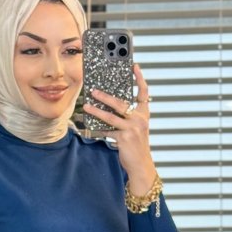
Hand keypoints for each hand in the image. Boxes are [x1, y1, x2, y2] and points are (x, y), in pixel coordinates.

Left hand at [83, 63, 156, 191]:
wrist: (141, 164)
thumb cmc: (136, 146)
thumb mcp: (136, 128)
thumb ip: (127, 117)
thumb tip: (110, 107)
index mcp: (144, 114)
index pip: (144, 93)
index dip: (140, 78)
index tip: (134, 66)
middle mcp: (139, 119)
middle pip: (121, 103)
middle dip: (106, 96)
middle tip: (94, 90)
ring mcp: (132, 129)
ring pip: (111, 116)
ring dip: (97, 111)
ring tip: (86, 106)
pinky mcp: (124, 138)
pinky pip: (107, 131)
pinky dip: (98, 129)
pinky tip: (89, 126)